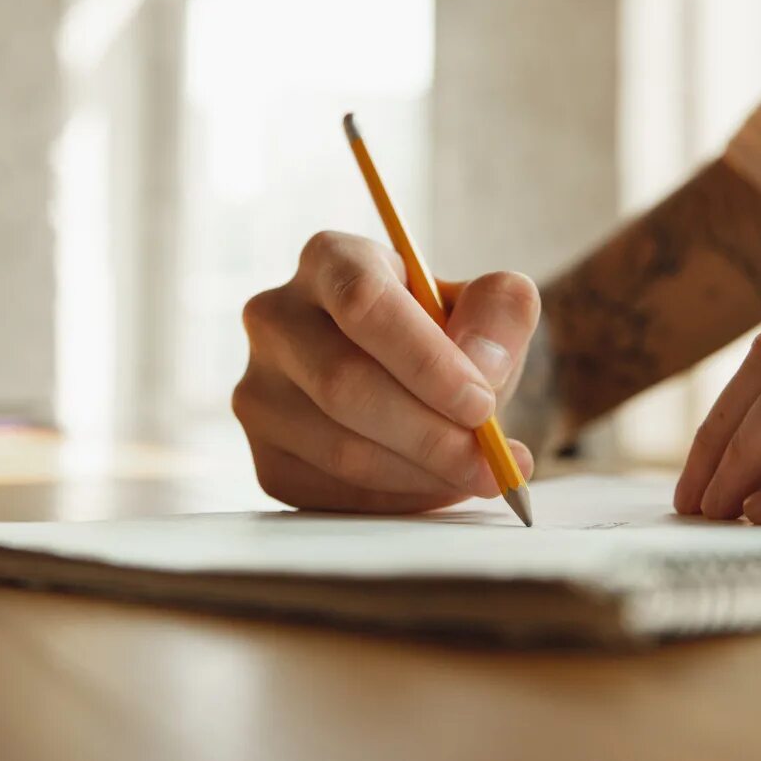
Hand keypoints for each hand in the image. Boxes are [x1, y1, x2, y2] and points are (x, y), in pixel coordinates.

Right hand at [234, 231, 540, 512]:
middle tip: (493, 462)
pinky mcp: (266, 456)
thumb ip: (501, 313)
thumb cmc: (446, 337)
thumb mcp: (486, 308)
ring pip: (341, 449)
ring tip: (477, 473)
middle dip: (431, 434)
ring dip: (422, 474)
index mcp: (329, 260)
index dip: (425, 360)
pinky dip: (397, 501)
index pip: (363, 303)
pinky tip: (434, 483)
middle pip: (345, 384)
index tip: (482, 403)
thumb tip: (482, 367)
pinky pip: (331, 493)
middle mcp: (276, 318)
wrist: (411, 385)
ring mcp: (259, 391)